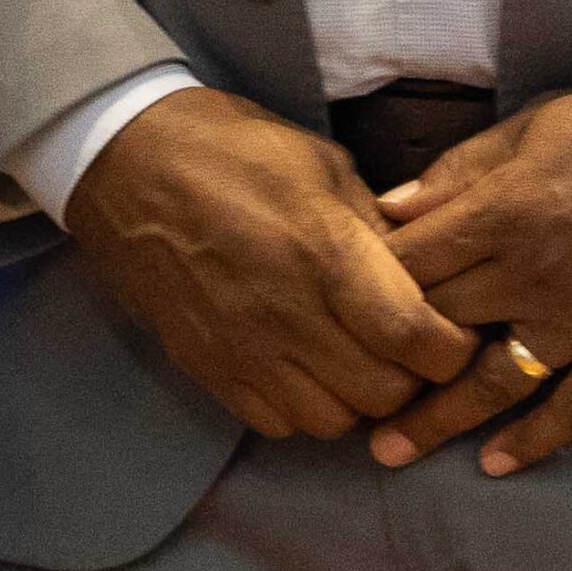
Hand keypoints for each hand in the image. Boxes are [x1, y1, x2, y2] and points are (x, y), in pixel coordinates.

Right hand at [66, 85, 474, 438]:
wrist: (119, 161)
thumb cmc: (227, 147)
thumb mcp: (317, 160)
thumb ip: (374, 225)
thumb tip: (418, 272)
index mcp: (323, 251)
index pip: (416, 340)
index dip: (452, 349)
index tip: (451, 329)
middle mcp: (285, 312)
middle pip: (383, 393)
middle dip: (409, 375)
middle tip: (402, 344)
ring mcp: (241, 347)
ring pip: (334, 421)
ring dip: (355, 397)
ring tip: (350, 359)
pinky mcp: (205, 365)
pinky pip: (277, 422)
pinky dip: (302, 406)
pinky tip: (300, 367)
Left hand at [364, 72, 571, 474]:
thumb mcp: (536, 124)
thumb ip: (459, 171)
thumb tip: (391, 207)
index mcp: (502, 212)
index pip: (407, 265)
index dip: (360, 288)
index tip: (327, 309)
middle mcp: (534, 275)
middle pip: (437, 328)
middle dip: (382, 360)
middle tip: (336, 390)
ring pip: (496, 382)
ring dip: (439, 421)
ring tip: (390, 452)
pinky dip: (538, 440)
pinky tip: (496, 465)